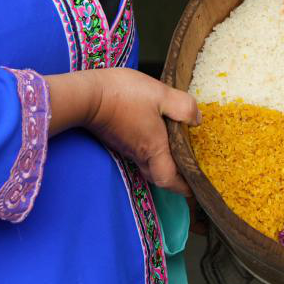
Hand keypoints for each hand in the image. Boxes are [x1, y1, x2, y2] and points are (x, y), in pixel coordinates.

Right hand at [47, 68, 199, 195]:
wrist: (87, 95)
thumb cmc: (124, 95)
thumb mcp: (161, 95)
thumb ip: (183, 107)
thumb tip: (197, 119)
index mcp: (153, 149)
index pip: (169, 180)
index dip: (183, 187)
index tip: (194, 188)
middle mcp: (138, 153)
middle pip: (158, 175)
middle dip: (174, 177)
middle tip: (187, 170)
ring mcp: (124, 147)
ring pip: (147, 163)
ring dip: (162, 161)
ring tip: (175, 151)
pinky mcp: (116, 138)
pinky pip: (137, 151)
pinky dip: (149, 149)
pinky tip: (154, 133)